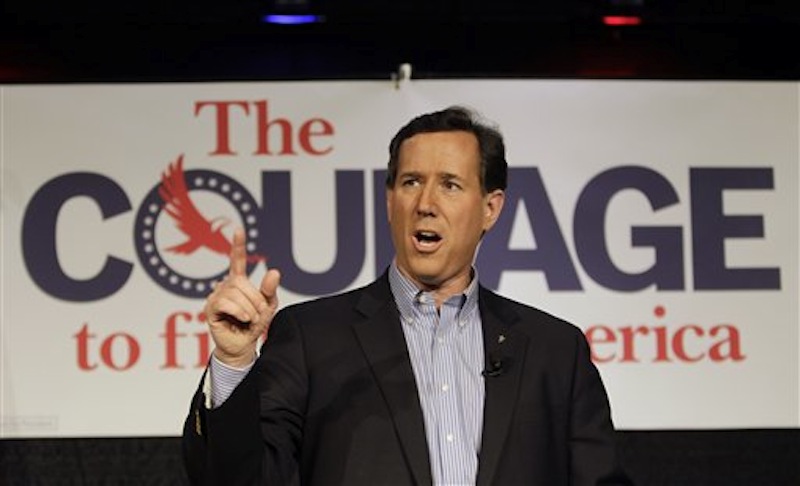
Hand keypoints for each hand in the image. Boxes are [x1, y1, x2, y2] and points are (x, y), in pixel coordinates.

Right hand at [203, 227, 280, 367]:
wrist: (243, 346)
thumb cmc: (254, 324)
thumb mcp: (268, 306)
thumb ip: (270, 289)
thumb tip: (274, 271)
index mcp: (238, 282)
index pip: (236, 260)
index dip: (238, 245)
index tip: (238, 229)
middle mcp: (225, 286)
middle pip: (241, 283)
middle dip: (255, 299)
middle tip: (258, 314)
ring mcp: (216, 296)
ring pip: (235, 293)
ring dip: (249, 308)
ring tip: (250, 319)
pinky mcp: (210, 308)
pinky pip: (227, 303)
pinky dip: (240, 312)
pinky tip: (243, 319)